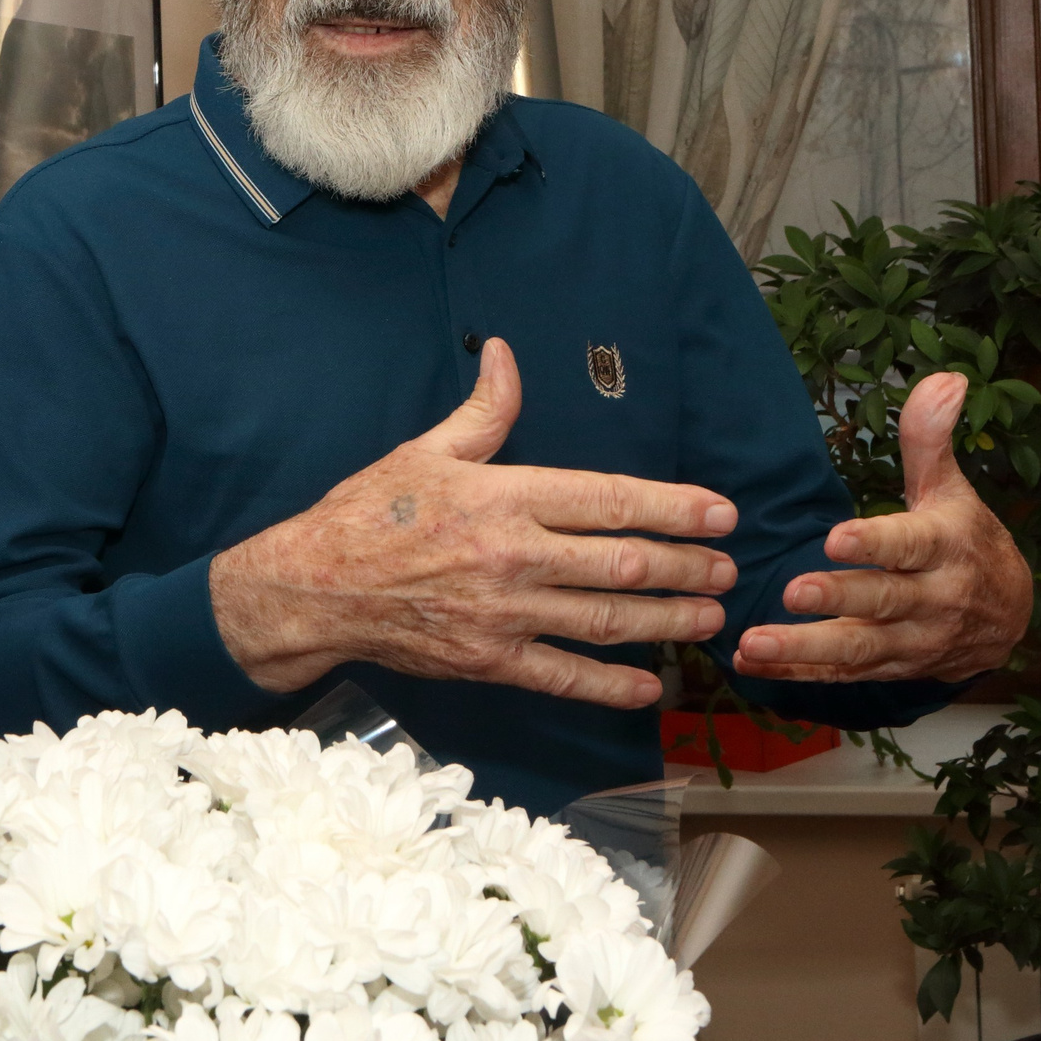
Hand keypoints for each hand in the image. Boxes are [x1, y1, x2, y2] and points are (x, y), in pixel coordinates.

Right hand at [207, 338, 738, 709]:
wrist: (312, 588)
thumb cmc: (367, 514)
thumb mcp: (425, 451)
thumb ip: (483, 411)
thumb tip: (506, 354)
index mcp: (504, 496)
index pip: (609, 499)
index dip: (674, 507)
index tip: (720, 513)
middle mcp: (512, 556)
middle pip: (622, 563)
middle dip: (687, 566)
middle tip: (728, 569)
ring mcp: (502, 614)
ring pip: (606, 621)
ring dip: (667, 620)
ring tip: (709, 617)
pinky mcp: (487, 660)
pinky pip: (562, 676)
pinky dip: (610, 685)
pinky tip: (649, 686)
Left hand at [733, 372, 1030, 684]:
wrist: (1009, 617)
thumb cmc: (966, 540)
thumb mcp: (951, 489)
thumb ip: (930, 439)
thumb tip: (944, 379)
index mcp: (945, 548)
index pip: (910, 545)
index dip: (875, 543)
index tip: (836, 537)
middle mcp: (933, 600)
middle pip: (884, 602)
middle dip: (838, 598)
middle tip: (791, 591)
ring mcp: (911, 641)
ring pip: (859, 650)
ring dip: (805, 649)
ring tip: (756, 643)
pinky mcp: (890, 669)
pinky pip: (842, 677)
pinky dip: (797, 675)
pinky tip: (754, 665)